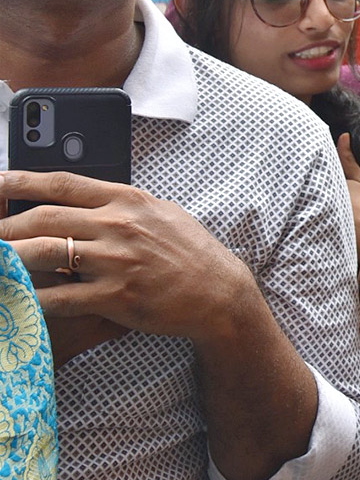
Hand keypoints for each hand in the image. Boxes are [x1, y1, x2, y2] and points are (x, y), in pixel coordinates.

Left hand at [0, 171, 256, 345]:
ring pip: (44, 253)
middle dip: (3, 226)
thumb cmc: (191, 252)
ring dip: (9, 258)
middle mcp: (118, 225)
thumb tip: (85, 198)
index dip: (20, 180)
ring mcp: (116, 261)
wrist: (218, 292)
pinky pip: (59, 296)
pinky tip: (15, 298)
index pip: (63, 183)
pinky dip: (30, 297)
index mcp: (128, 200)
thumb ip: (122, 204)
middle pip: (43, 218)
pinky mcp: (115, 296)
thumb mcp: (161, 213)